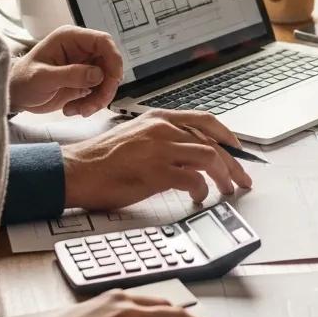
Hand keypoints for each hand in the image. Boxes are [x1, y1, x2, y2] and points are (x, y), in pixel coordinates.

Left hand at [9, 26, 123, 115]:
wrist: (16, 96)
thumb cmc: (22, 80)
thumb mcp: (43, 77)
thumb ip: (70, 74)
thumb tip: (98, 74)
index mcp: (71, 39)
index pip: (102, 41)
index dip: (113, 58)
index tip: (114, 78)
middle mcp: (81, 50)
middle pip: (109, 64)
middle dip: (106, 87)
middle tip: (94, 104)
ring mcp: (85, 66)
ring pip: (107, 81)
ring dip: (98, 99)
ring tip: (79, 110)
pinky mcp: (85, 81)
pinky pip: (99, 92)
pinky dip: (91, 104)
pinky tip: (73, 109)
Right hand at [62, 109, 252, 210]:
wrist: (75, 170)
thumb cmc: (102, 159)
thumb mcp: (138, 137)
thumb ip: (165, 140)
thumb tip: (192, 155)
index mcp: (159, 119)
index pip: (205, 121)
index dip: (228, 137)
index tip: (239, 151)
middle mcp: (162, 129)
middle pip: (212, 143)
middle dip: (233, 163)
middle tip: (242, 179)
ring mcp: (159, 150)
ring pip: (208, 158)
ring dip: (222, 176)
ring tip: (225, 190)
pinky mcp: (155, 172)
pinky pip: (192, 180)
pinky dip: (201, 190)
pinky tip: (198, 197)